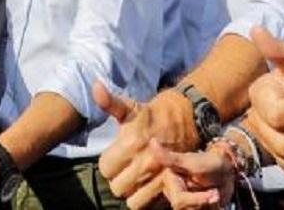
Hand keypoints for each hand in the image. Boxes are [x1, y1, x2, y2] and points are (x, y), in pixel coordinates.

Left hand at [94, 82, 197, 207]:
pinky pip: (153, 205)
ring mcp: (160, 177)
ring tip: (136, 180)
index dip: (108, 165)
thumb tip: (95, 86)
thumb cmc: (153, 115)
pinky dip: (149, 199)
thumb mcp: (130, 107)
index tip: (116, 158)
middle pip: (118, 189)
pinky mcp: (173, 185)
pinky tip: (149, 186)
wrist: (187, 118)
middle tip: (126, 170)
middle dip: (119, 180)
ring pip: (134, 201)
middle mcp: (145, 163)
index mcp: (130, 143)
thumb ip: (109, 102)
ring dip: (134, 193)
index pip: (105, 170)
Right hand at [149, 140, 233, 209]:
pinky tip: (215, 202)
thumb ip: (170, 158)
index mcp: (170, 180)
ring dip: (208, 207)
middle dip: (203, 202)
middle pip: (184, 208)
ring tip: (215, 194)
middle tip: (216, 193)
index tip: (214, 194)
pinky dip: (210, 209)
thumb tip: (152, 141)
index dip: (197, 200)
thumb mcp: (191, 162)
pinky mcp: (192, 207)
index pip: (179, 200)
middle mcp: (173, 192)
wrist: (226, 172)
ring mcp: (183, 201)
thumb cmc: (209, 163)